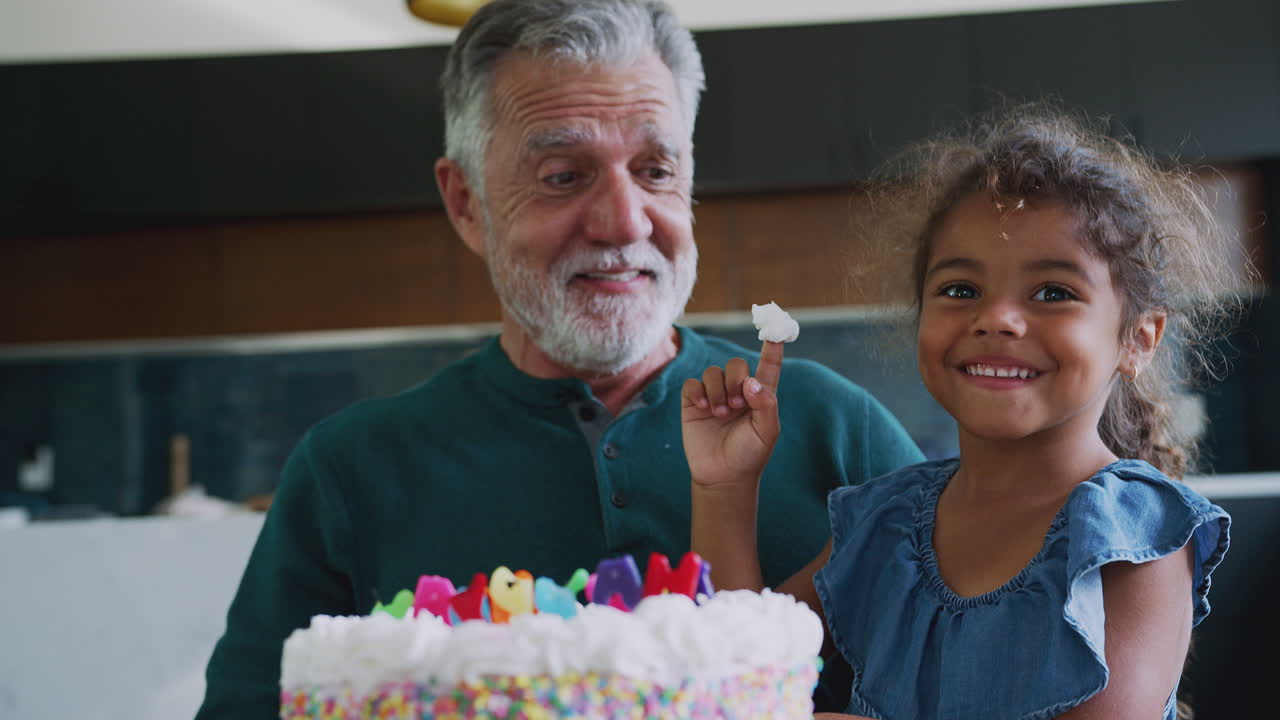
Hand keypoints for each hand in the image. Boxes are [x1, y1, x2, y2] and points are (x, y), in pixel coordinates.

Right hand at [681, 340, 783, 488]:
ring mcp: (715, 395)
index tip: (777, 326)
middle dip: (736, 381)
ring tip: (720, 414)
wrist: (723, 476)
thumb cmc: (749, 454)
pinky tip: (704, 408)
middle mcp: (738, 390)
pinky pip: (693, 382)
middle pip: (736, 364)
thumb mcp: (767, 432)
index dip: (773, 345)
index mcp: (761, 395)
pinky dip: (699, 391)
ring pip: (714, 371)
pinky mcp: (694, 402)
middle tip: (737, 406)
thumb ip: (766, 404)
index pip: (768, 364)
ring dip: (718, 390)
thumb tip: (751, 382)